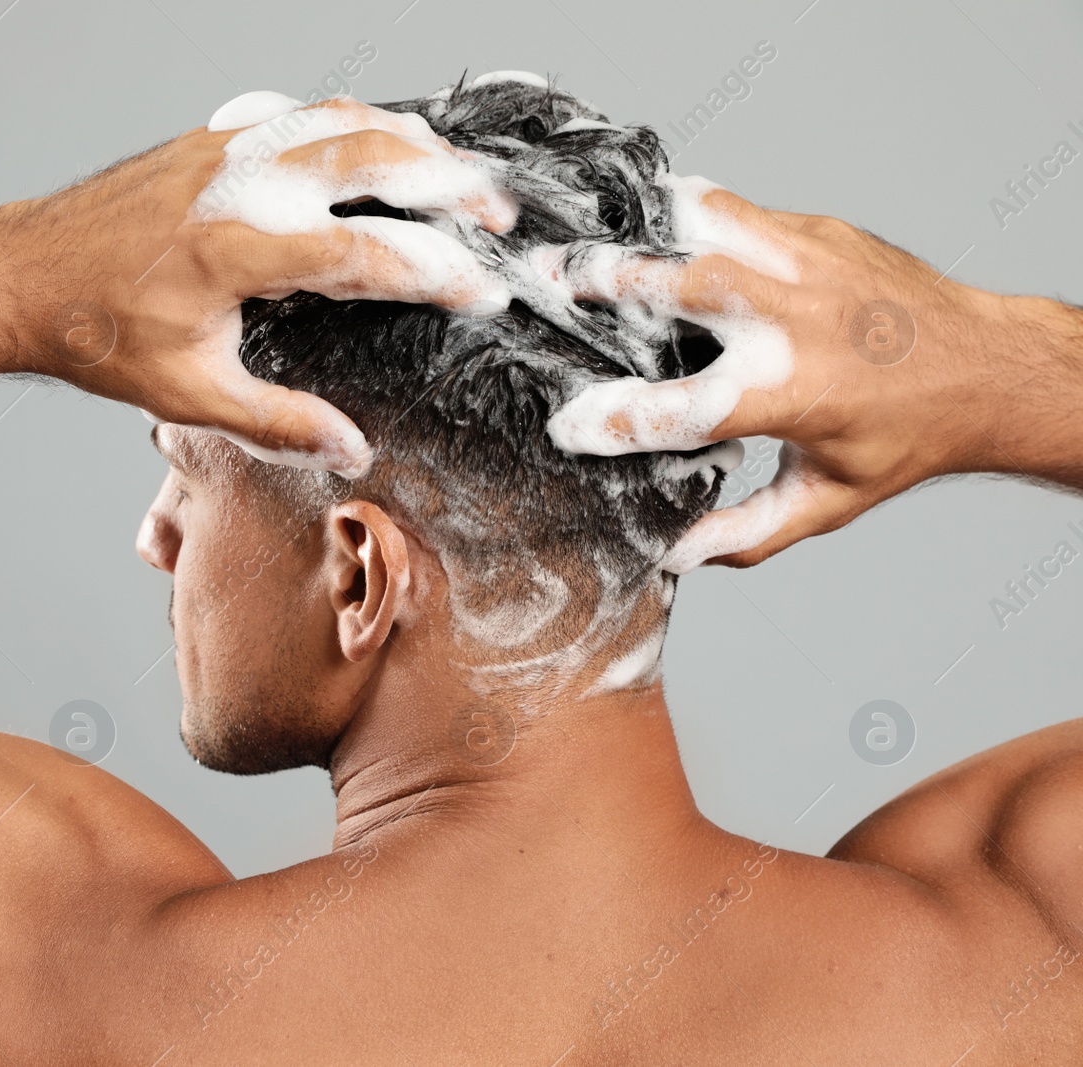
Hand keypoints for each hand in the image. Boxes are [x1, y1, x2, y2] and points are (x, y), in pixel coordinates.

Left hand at [4, 94, 516, 476]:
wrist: (18, 276)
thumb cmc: (95, 334)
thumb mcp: (191, 396)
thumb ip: (279, 422)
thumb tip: (349, 450)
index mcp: (243, 251)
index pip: (369, 255)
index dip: (438, 274)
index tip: (483, 291)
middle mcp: (240, 185)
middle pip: (373, 159)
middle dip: (448, 182)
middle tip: (494, 211)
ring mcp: (222, 150)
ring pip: (338, 119)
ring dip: (405, 137)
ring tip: (452, 165)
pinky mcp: (205, 138)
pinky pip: (293, 111)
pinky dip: (344, 121)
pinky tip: (364, 138)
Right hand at [546, 187, 1009, 570]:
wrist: (991, 366)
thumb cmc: (908, 437)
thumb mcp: (828, 499)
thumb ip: (746, 530)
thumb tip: (674, 551)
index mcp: (793, 395)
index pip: (684, 410)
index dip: (616, 421)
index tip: (569, 427)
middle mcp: (799, 323)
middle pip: (684, 288)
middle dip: (608, 281)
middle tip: (550, 274)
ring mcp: (811, 266)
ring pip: (710, 226)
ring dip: (644, 230)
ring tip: (590, 228)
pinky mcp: (820, 232)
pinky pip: (739, 212)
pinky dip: (688, 215)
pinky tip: (652, 221)